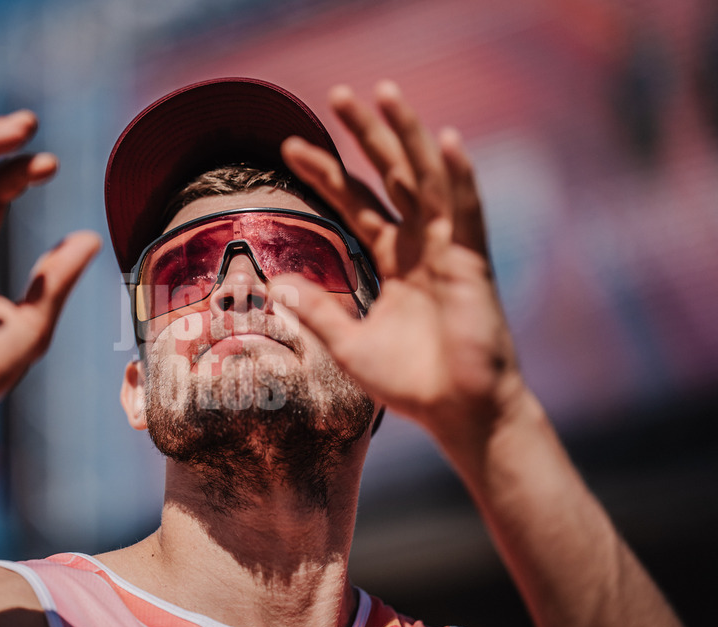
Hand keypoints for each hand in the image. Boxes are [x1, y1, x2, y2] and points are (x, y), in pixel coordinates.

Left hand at [274, 82, 524, 458]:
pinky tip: (443, 141)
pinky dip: (457, 176)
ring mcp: (448, 249)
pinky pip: (466, 211)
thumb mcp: (348, 345)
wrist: (458, 412)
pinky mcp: (472, 264)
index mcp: (392, 259)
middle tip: (338, 94)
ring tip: (384, 94)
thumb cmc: (409, 382)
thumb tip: (275, 284)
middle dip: (364, 135)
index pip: (354, 203)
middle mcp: (419, 244)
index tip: (288, 147)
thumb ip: (317, 312)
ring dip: (405, 136)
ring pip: (424, 179)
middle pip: (388, 176)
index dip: (325, 174)